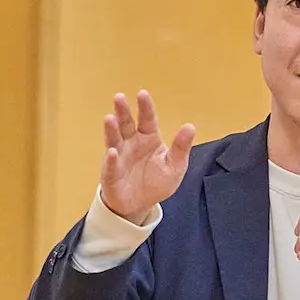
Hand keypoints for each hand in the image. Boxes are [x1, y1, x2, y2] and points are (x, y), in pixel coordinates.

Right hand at [100, 91, 194, 223]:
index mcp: (149, 139)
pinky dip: (112, 159)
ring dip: (111, 129)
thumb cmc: (156, 183)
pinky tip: (114, 152)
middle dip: (122, 111)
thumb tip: (190, 127)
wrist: (140, 205)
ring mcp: (119, 157)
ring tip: (110, 119)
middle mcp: (131, 144)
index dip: (145, 107)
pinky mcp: (111, 174)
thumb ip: (181, 147)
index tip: (142, 94)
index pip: (147, 119)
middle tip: (119, 97)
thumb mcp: (175, 166)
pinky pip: (111, 165)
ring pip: (114, 140)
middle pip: (126, 124)